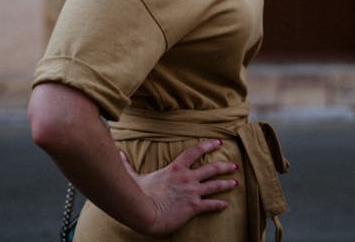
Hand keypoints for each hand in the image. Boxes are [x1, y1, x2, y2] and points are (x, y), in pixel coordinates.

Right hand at [119, 139, 238, 235]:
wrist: (146, 213)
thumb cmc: (141, 195)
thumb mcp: (135, 177)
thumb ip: (128, 165)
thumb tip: (118, 154)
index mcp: (176, 168)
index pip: (195, 151)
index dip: (208, 146)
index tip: (218, 143)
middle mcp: (187, 178)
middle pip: (210, 168)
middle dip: (224, 166)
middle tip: (234, 165)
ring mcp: (192, 192)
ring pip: (214, 185)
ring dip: (226, 183)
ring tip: (236, 182)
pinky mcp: (194, 207)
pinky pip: (210, 205)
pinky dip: (220, 204)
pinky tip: (226, 204)